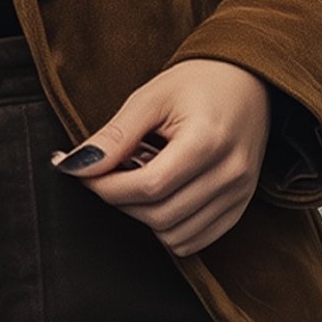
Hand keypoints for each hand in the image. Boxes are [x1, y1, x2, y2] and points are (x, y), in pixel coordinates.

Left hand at [50, 59, 269, 255]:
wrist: (246, 81)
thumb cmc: (197, 83)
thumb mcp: (150, 98)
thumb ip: (114, 136)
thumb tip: (75, 166)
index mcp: (207, 141)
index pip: (148, 187)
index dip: (106, 186)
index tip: (84, 174)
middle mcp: (230, 174)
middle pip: (160, 216)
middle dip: (121, 201)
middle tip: (107, 175)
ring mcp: (239, 194)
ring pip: (176, 236)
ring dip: (144, 216)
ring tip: (139, 178)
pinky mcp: (240, 206)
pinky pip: (196, 240)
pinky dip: (169, 227)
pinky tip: (161, 195)